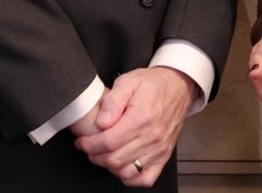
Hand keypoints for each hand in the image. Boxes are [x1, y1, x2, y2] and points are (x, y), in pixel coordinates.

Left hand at [74, 67, 194, 186]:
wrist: (178, 87)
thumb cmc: (153, 84)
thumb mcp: (129, 81)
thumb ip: (112, 101)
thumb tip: (101, 122)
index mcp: (141, 118)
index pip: (108, 142)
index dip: (90, 144)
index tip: (82, 141)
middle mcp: (152, 137)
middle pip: (114, 159)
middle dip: (95, 155)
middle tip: (89, 147)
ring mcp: (159, 149)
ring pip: (126, 171)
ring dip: (109, 166)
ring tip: (103, 154)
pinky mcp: (163, 156)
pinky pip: (145, 179)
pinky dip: (130, 178)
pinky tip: (122, 165)